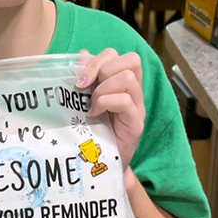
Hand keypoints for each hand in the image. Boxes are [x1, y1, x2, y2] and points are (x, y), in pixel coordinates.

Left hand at [75, 49, 144, 173]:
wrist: (100, 163)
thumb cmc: (93, 130)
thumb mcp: (85, 100)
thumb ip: (86, 78)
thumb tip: (81, 54)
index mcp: (122, 82)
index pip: (117, 54)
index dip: (97, 60)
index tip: (79, 79)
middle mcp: (134, 92)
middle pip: (131, 60)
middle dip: (102, 69)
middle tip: (85, 89)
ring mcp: (138, 107)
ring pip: (128, 78)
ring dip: (102, 89)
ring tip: (91, 106)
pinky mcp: (136, 124)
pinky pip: (125, 101)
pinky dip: (105, 103)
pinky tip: (94, 115)